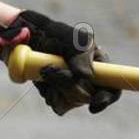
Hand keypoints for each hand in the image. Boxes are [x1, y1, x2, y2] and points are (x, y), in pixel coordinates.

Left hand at [0, 8, 120, 115]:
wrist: (25, 40)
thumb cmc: (51, 33)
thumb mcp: (68, 37)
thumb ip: (80, 53)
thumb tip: (85, 76)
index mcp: (100, 64)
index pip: (113, 88)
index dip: (107, 98)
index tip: (94, 103)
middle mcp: (90, 80)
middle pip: (88, 97)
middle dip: (68, 85)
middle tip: (50, 69)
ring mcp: (74, 90)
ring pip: (71, 102)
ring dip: (55, 86)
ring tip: (45, 69)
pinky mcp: (58, 96)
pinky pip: (57, 104)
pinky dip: (48, 93)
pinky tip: (42, 79)